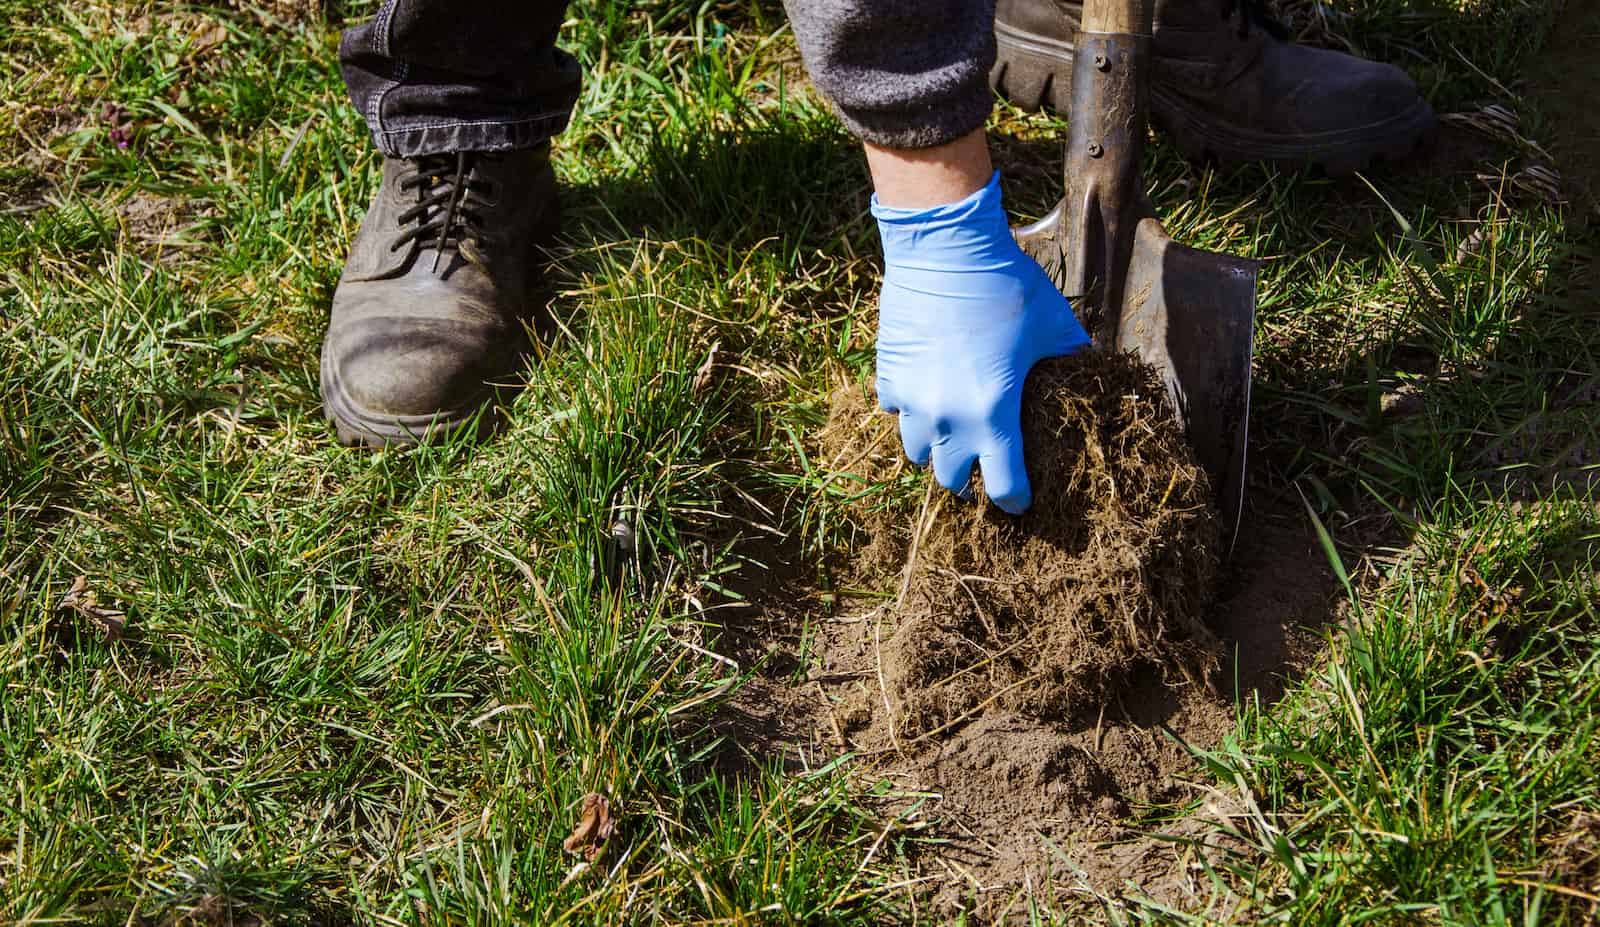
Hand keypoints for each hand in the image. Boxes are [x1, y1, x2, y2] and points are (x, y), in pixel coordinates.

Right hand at [872, 171, 1089, 513]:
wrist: (944, 250)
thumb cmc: (1005, 287)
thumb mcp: (1053, 325)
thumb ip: (1073, 357)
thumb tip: (1093, 370)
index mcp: (993, 414)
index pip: (1003, 485)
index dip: (1015, 500)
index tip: (1021, 504)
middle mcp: (947, 418)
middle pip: (951, 479)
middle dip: (969, 479)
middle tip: (982, 468)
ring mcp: (912, 400)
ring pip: (917, 452)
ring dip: (935, 451)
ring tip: (950, 437)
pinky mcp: (889, 377)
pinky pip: (895, 413)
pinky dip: (910, 413)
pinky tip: (925, 397)